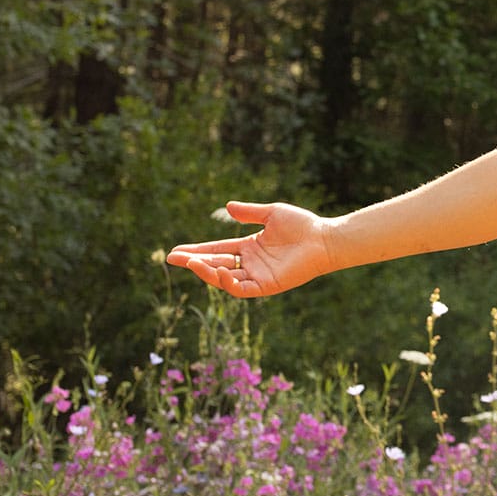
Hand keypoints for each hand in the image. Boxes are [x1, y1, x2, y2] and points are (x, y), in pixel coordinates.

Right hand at [165, 200, 334, 297]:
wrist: (323, 238)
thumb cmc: (302, 224)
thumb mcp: (271, 213)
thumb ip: (250, 213)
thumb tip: (227, 207)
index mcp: (249, 247)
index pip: (216, 250)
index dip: (197, 251)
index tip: (176, 251)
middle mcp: (250, 263)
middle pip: (215, 264)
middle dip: (194, 262)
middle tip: (173, 258)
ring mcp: (257, 276)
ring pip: (224, 278)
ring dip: (207, 272)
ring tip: (193, 263)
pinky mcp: (266, 286)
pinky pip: (241, 288)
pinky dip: (228, 282)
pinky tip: (218, 271)